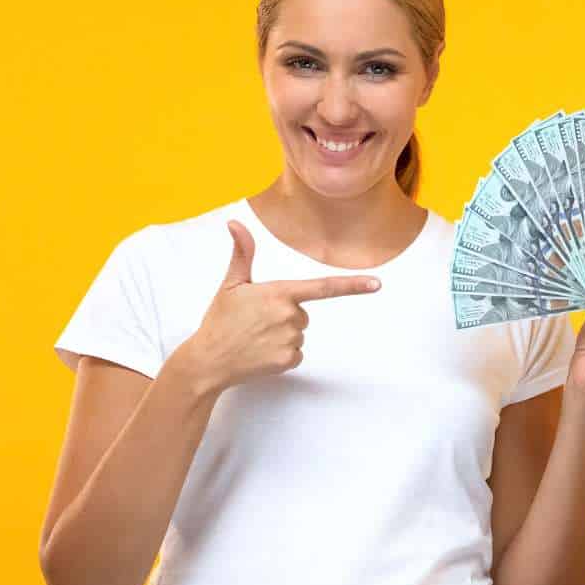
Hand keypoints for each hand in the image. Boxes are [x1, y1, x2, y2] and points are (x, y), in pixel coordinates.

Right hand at [180, 220, 380, 392]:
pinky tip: (260, 353)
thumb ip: (242, 253)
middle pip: (302, 312)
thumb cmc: (219, 320)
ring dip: (281, 335)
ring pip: (298, 333)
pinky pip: (295, 353)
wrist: (208, 360)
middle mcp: (289, 315)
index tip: (377, 283)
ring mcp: (290, 339)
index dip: (353, 285)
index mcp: (279, 293)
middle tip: (255, 321)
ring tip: (254, 337)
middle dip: (284, 315)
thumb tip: (234, 223)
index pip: (323, 287)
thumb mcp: (231, 284)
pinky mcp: (288, 360)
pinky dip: (281, 354)